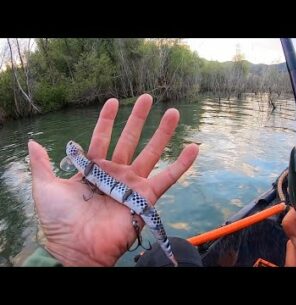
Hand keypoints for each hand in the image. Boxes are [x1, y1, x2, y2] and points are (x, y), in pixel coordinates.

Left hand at [28, 94, 198, 265]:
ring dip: (163, 133)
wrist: (76, 248)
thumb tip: (32, 142)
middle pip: (130, 140)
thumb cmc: (59, 221)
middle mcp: (115, 173)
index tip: (114, 101)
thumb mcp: (45, 187)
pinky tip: (193, 148)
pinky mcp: (147, 197)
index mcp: (93, 169)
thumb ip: (41, 164)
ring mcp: (133, 184)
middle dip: (139, 118)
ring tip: (173, 112)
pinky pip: (169, 178)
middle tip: (148, 97)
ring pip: (152, 153)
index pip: (102, 138)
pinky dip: (182, 164)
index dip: (107, 120)